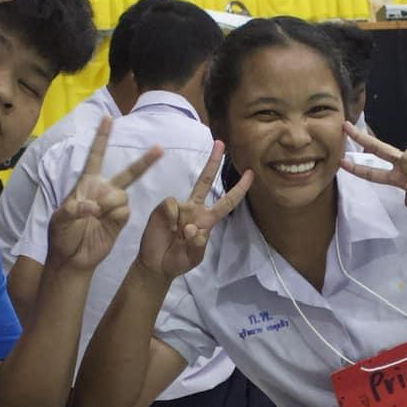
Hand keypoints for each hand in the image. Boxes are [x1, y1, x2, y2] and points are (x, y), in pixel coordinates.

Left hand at [46, 116, 163, 273]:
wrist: (72, 258)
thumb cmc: (62, 234)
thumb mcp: (60, 219)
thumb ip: (74, 208)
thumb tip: (94, 206)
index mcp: (86, 183)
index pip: (96, 156)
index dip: (102, 137)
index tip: (109, 118)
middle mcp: (103, 190)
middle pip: (128, 172)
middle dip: (145, 161)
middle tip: (160, 148)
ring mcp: (113, 206)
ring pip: (122, 195)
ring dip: (109, 204)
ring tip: (95, 216)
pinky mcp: (120, 221)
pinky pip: (124, 212)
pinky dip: (114, 216)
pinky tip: (104, 224)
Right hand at [136, 147, 249, 278]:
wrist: (156, 264)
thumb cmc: (178, 260)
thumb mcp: (194, 257)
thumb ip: (197, 244)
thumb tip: (191, 228)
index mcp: (207, 220)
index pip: (227, 202)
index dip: (239, 189)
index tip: (251, 173)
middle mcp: (194, 209)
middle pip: (206, 181)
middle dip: (213, 162)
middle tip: (220, 143)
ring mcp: (179, 207)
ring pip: (184, 202)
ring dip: (181, 223)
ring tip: (176, 238)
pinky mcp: (164, 208)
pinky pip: (170, 205)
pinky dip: (170, 219)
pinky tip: (167, 230)